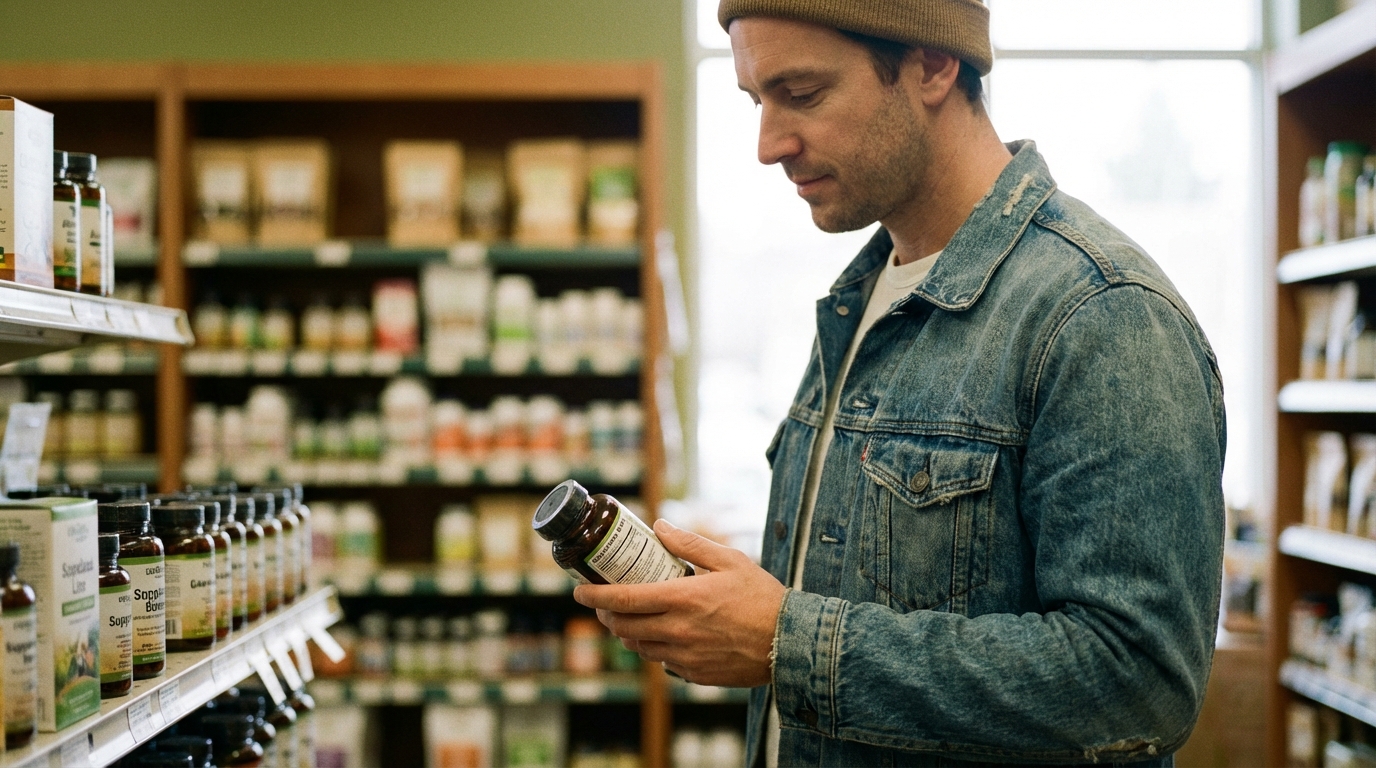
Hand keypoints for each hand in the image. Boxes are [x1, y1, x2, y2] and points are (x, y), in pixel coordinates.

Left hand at [573, 519, 785, 687]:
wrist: (789, 643)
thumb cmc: (762, 597)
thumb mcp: (729, 560)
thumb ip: (690, 544)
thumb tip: (660, 527)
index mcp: (682, 598)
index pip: (623, 599)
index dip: (594, 596)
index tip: (578, 591)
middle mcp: (677, 630)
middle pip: (623, 626)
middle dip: (606, 614)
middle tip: (604, 603)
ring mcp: (684, 656)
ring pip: (638, 647)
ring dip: (627, 633)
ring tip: (629, 618)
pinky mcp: (694, 674)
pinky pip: (661, 662)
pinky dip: (653, 648)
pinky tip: (662, 636)